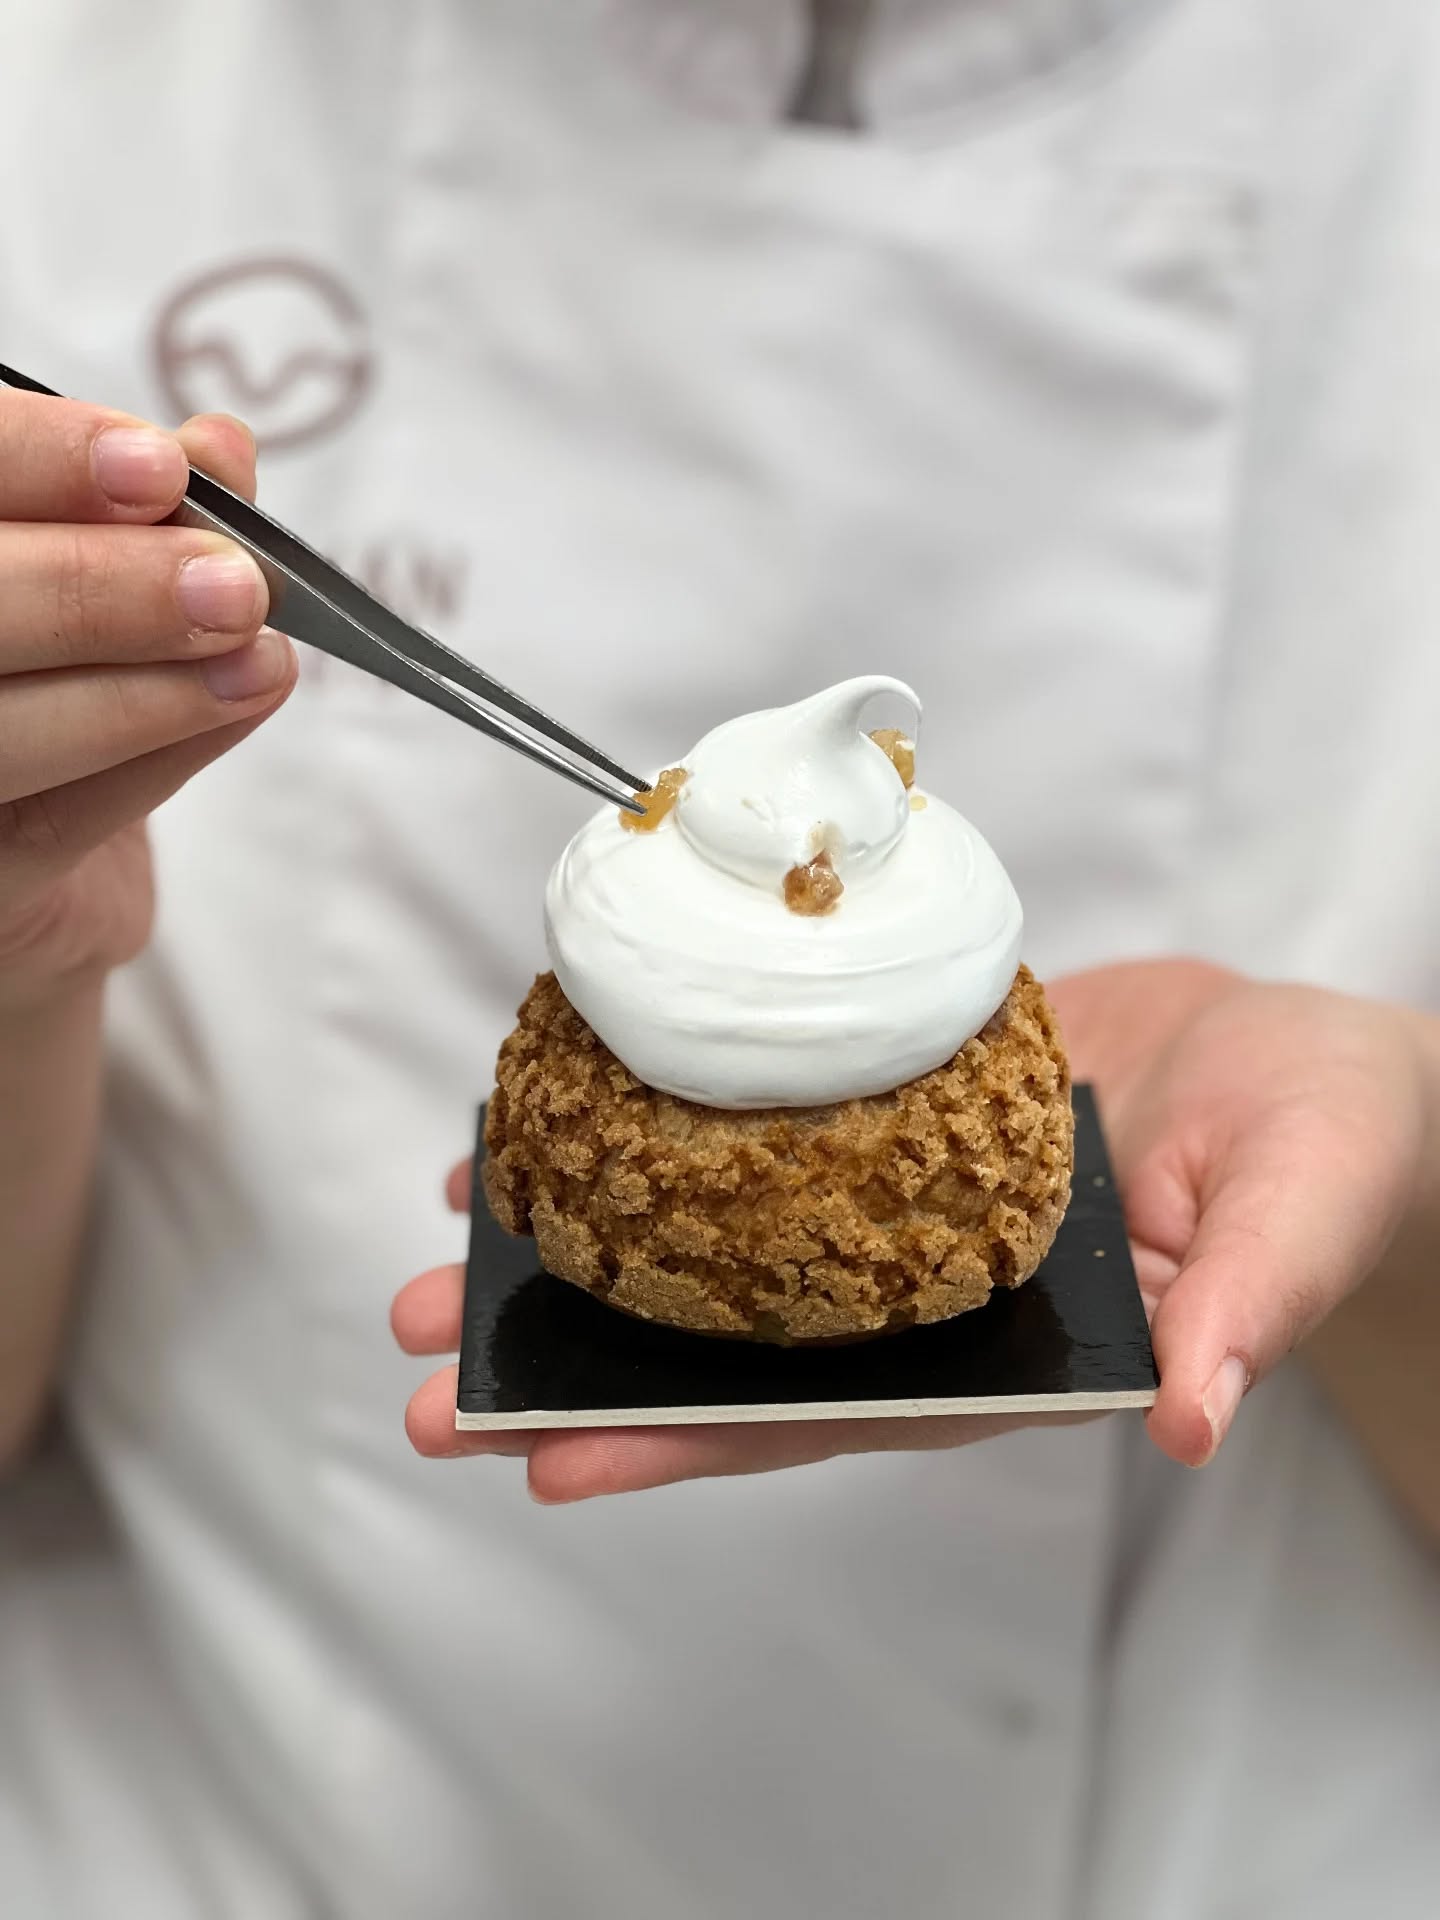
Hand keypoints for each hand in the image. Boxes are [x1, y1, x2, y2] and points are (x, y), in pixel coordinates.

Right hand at [0, 391, 295, 1009]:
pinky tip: (236, 701)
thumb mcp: (95, 574)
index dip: (34, 460)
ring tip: (256, 653)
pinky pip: (48, 818)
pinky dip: (153, 752)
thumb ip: (145, 510)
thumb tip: (221, 448)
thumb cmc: (54, 681)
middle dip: (100, 587)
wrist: (41, 865)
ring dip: (141, 686)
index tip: (159, 467)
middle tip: (234, 585)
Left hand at [393, 960, 1428, 1499]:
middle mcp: (919, 1284)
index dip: (687, 1444)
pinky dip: (655, 1125)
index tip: (548, 1463)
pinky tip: (562, 1116)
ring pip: (719, 1238)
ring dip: (589, 1242)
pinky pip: (752, 1123)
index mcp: (999, 1346)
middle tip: (434, 1372)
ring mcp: (893, 1193)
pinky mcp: (889, 1101)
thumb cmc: (1319, 1151)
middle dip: (581, 1364)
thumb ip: (1239, 1318)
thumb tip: (1189, 1418)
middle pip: (730, 1344)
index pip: (823, 1417)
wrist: (1299, 1061)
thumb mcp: (1294, 1224)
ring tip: (453, 1239)